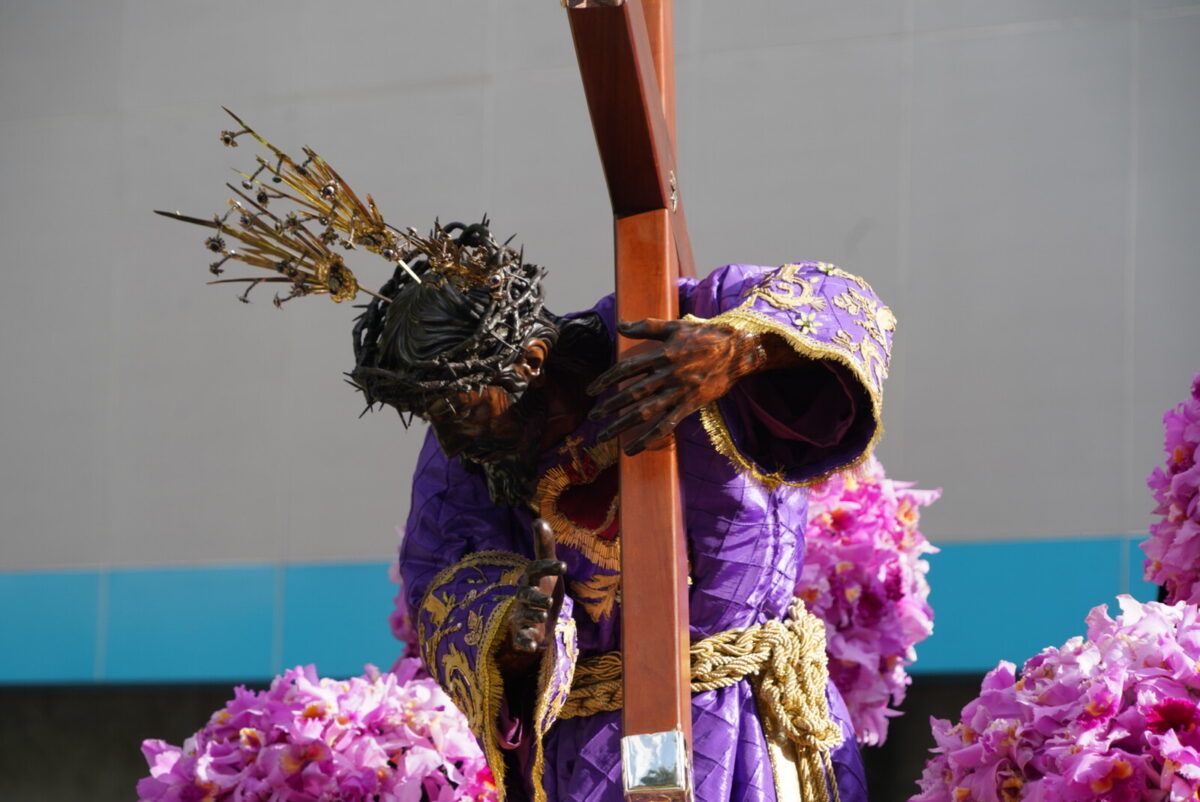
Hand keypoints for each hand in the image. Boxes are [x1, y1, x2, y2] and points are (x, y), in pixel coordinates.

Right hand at [497, 519, 565, 677]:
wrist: (536, 623)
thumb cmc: (543, 590)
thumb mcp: (548, 572)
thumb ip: (544, 548)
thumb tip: (538, 520)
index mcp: (532, 580)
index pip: (534, 570)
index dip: (547, 566)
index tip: (563, 566)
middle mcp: (524, 597)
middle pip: (526, 594)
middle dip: (537, 596)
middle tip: (550, 600)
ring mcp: (521, 616)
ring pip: (524, 615)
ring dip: (533, 614)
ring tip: (544, 614)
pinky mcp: (522, 635)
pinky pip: (520, 639)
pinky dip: (525, 643)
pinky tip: (533, 646)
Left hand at [586, 318, 769, 454]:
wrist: (738, 350)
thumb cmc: (706, 335)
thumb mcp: (675, 326)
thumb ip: (646, 326)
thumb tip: (620, 325)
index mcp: (662, 354)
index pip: (627, 369)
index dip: (607, 380)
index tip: (592, 390)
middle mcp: (668, 374)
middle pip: (632, 394)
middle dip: (610, 407)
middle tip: (592, 417)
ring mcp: (679, 391)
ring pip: (646, 412)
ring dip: (623, 425)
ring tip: (604, 436)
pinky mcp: (690, 405)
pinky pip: (667, 425)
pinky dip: (649, 438)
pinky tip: (633, 449)